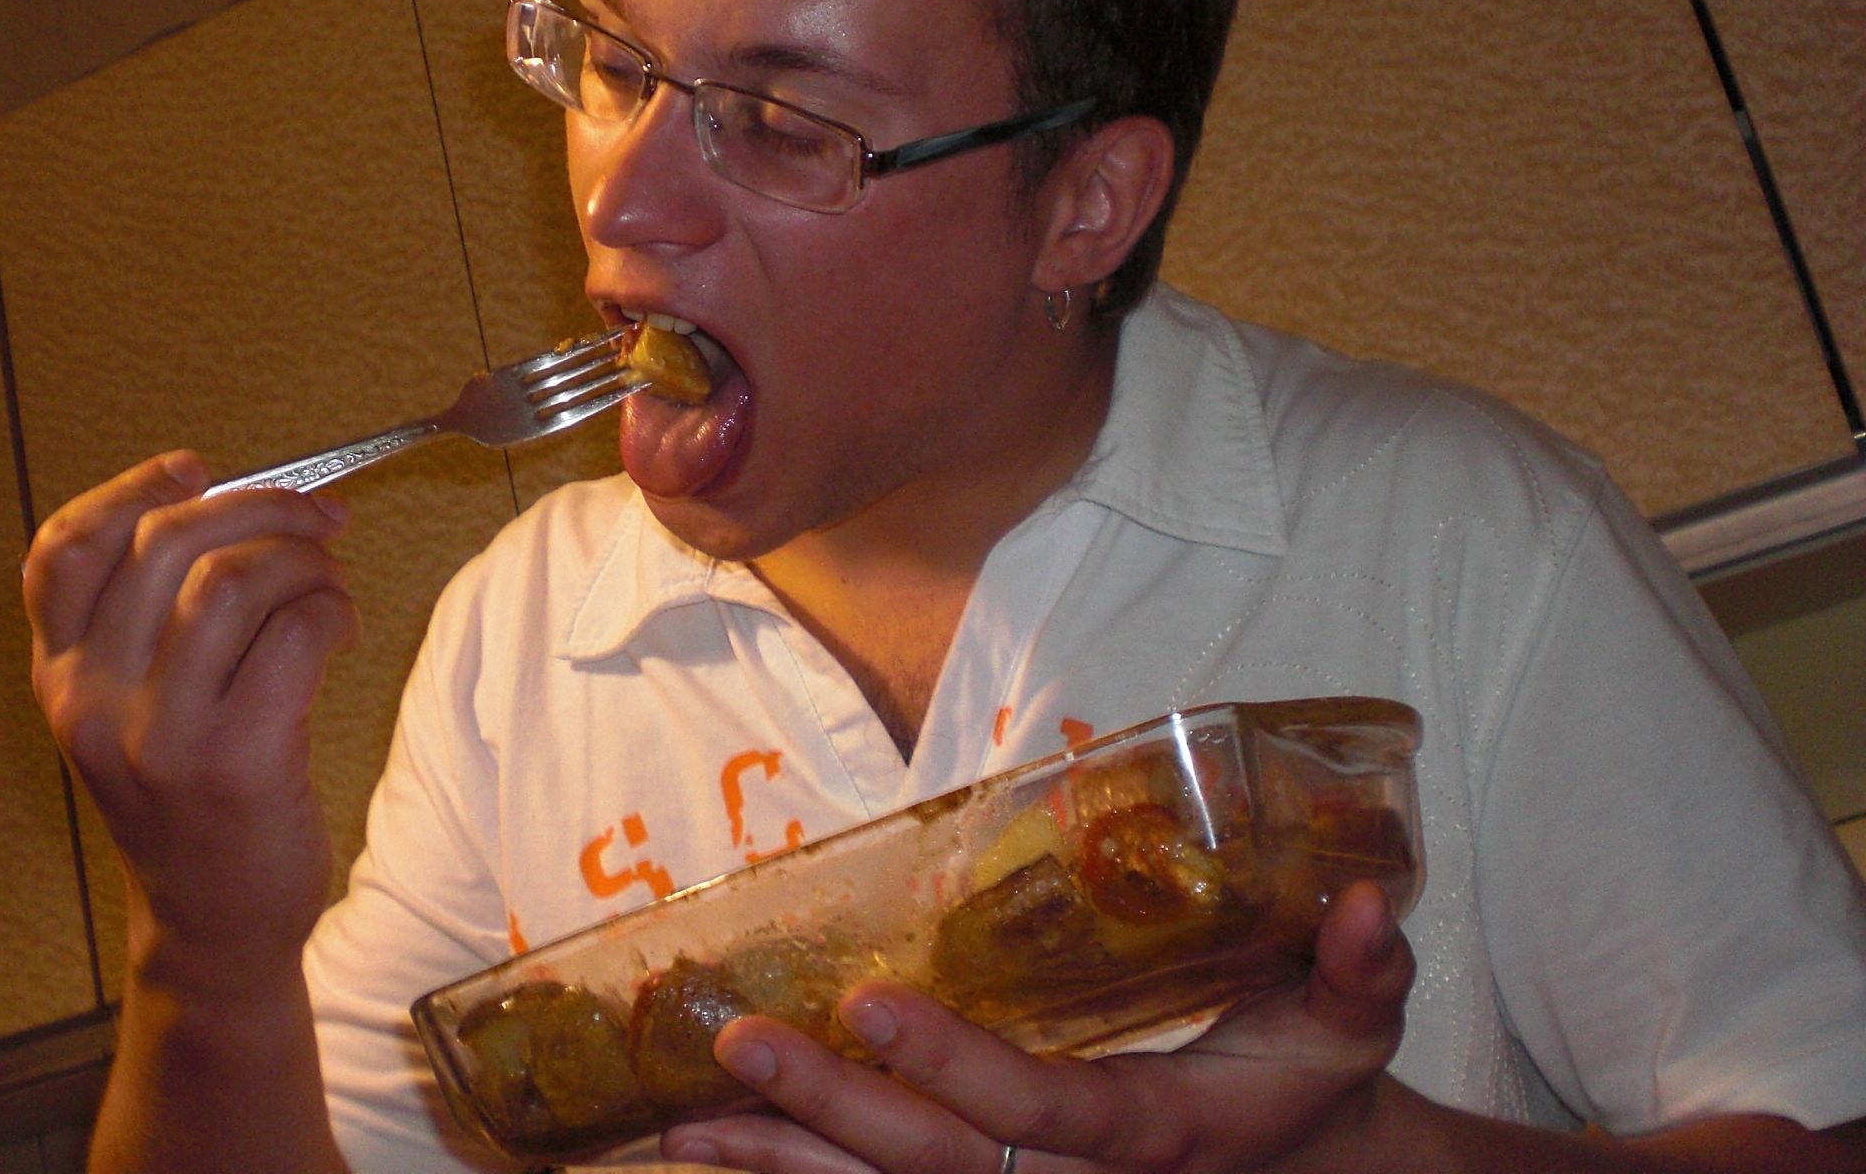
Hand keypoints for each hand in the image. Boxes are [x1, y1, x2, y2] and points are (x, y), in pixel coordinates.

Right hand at [24, 451, 357, 993]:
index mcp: (60, 678)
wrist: (213, 925)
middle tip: (316, 520)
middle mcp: (94, 702)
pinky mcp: (240, 761)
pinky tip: (340, 629)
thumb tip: (239, 504)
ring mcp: (163, 735)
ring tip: (329, 584)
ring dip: (304, 559)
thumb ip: (148, 620)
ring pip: (233, 578)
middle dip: (262, 508)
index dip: (131, 490)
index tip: (197, 470)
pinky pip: (297, 633)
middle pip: (165, 543)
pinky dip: (333, 610)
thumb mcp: (129, 711)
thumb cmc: (189, 800)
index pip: (62, 552)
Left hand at [663, 882, 1412, 1173]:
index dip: (953, 1064)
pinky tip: (728, 1156)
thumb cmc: (1313, 1088)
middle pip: (935, 1167)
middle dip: (828, 1112)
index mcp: (1151, 1138)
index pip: (1038, 1111)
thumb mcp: (1352, 1025)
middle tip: (732, 1050)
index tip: (867, 1001)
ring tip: (684, 1126)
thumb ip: (1358, 966)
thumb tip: (1361, 898)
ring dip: (787, 1166)